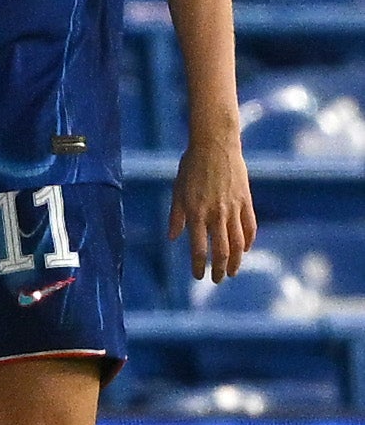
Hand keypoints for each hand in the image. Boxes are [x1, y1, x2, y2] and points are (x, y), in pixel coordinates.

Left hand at [169, 126, 255, 281]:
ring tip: (232, 271)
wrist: (216, 145)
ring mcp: (234, 208)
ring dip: (235, 261)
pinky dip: (248, 241)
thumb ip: (176, 216)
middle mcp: (216, 214)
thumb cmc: (191, 167)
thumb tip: (173, 238)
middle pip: (221, 251)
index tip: (198, 276)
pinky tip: (244, 249)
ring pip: (238, 243)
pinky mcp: (246, 201)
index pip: (198, 248)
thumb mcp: (178, 190)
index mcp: (196, 212)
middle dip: (219, 269)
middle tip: (216, 279)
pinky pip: (250, 227)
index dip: (199, 265)